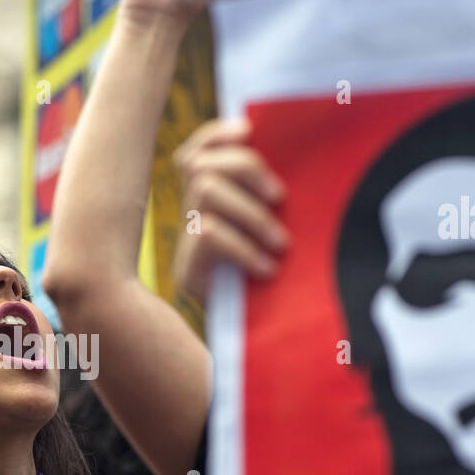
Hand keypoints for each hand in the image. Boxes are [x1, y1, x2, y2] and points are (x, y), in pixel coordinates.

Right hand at [173, 118, 287, 303]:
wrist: (259, 344)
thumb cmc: (278, 287)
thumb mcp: (276, 234)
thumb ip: (271, 203)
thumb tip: (289, 164)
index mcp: (209, 205)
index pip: (192, 153)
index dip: (215, 135)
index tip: (249, 131)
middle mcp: (190, 219)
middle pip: (199, 165)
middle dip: (245, 169)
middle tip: (279, 198)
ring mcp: (185, 245)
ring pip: (205, 191)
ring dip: (250, 212)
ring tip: (279, 242)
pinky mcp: (187, 272)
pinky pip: (209, 234)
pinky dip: (243, 246)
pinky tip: (266, 268)